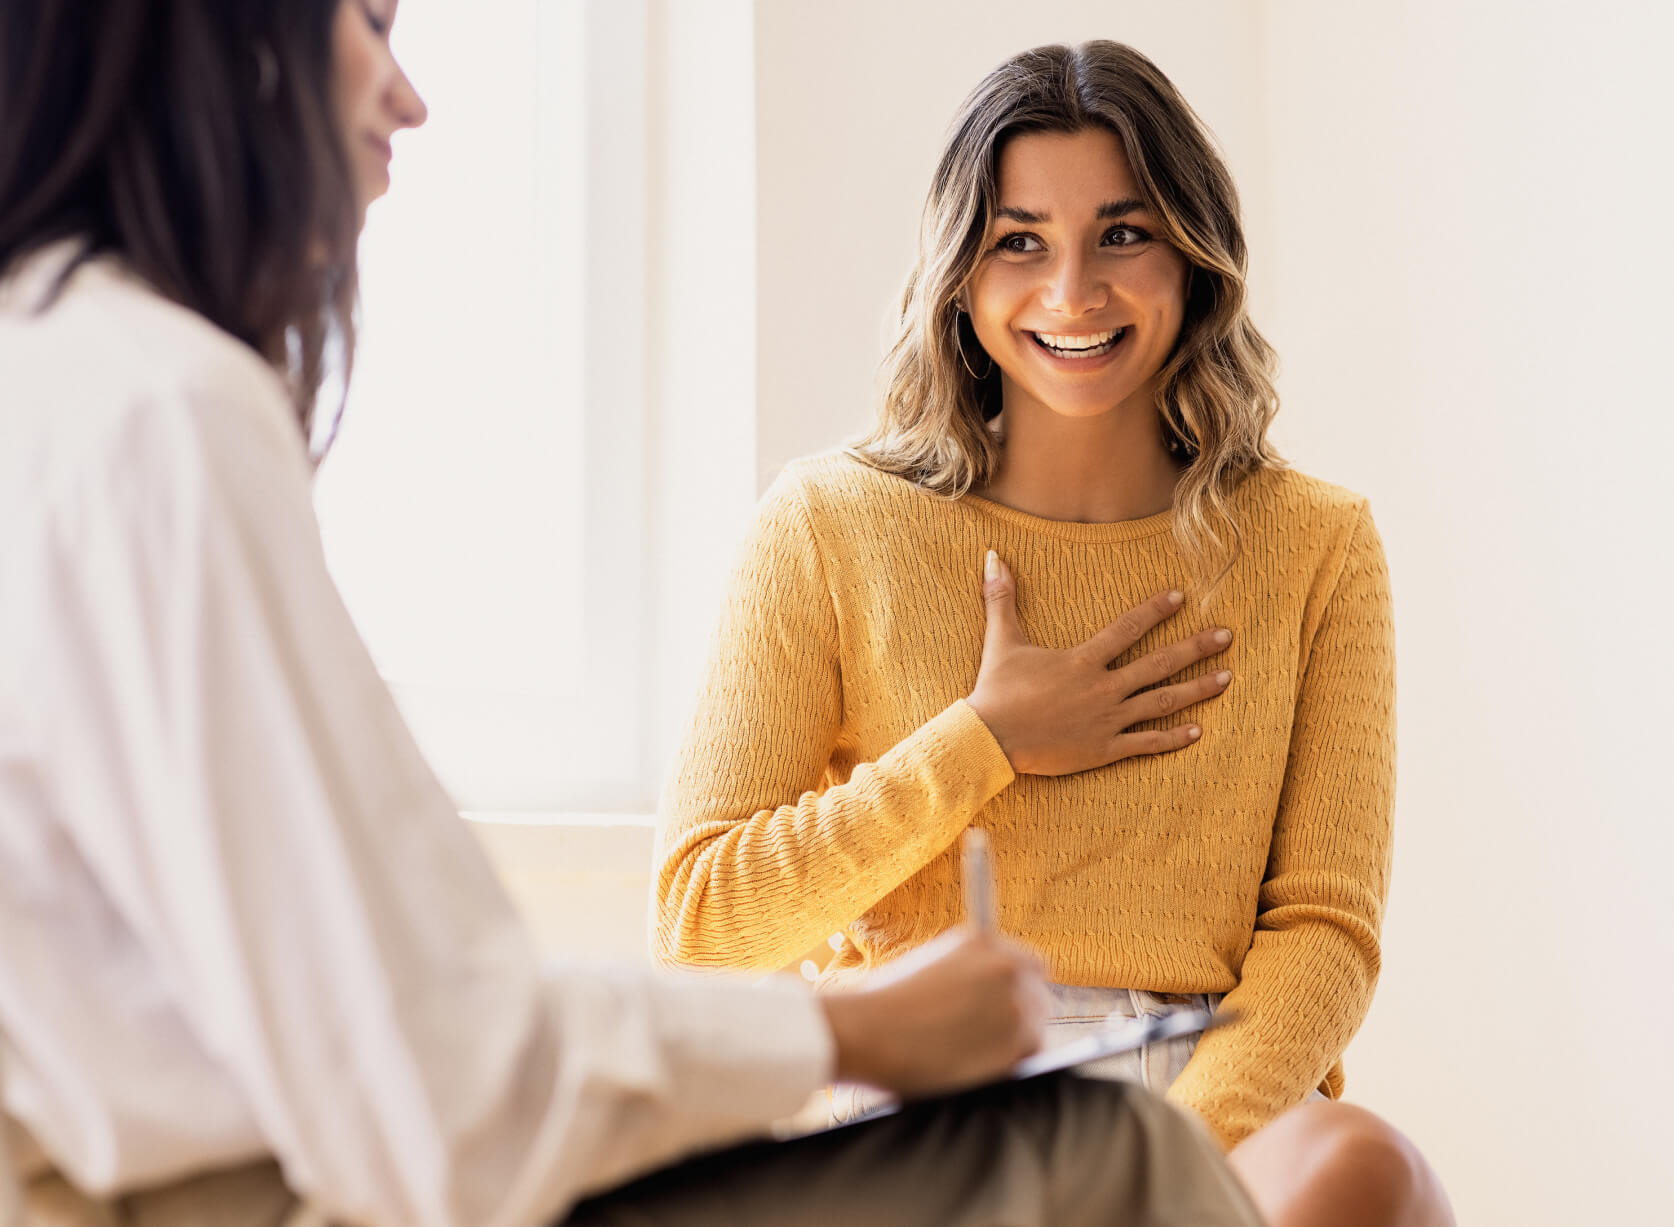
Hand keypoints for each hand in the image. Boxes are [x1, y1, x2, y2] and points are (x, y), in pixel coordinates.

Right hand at [819, 928, 1050, 1096]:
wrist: (870, 1031)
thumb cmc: (885, 1003)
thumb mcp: (930, 966)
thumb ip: (968, 973)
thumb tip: (988, 997)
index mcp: (983, 941)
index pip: (1029, 965)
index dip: (1019, 987)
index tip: (1008, 1006)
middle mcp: (1006, 967)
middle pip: (1038, 997)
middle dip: (1019, 1017)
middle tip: (991, 1038)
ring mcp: (1015, 1005)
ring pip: (1034, 1031)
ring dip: (1013, 1044)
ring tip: (972, 1054)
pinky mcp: (1015, 1045)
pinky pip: (1026, 1059)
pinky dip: (1007, 1067)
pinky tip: (975, 1067)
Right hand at [966, 550, 1232, 775]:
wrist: (989, 740)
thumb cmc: (995, 691)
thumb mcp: (1001, 641)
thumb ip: (1002, 598)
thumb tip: (991, 556)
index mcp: (1082, 660)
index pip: (1127, 629)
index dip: (1154, 611)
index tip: (1180, 597)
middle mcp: (1102, 688)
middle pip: (1159, 664)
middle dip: (1196, 648)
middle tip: (1227, 636)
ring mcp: (1107, 720)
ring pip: (1162, 702)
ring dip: (1197, 689)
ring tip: (1227, 678)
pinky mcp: (1103, 749)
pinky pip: (1145, 743)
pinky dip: (1172, 738)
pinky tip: (1198, 731)